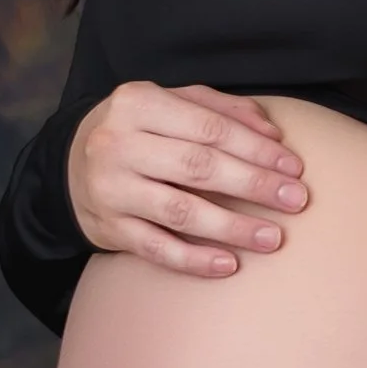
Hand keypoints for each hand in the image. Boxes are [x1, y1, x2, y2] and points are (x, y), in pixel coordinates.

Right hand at [68, 81, 308, 278]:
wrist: (70, 164)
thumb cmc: (140, 130)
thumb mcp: (172, 104)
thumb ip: (221, 110)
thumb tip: (272, 134)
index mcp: (137, 103)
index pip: (208, 127)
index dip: (256, 149)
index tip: (294, 167)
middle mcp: (118, 144)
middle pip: (198, 167)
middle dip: (254, 185)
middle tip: (296, 200)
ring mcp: (111, 189)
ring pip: (180, 211)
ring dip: (232, 227)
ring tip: (273, 238)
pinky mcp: (109, 228)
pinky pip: (157, 249)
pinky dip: (195, 259)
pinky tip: (229, 265)